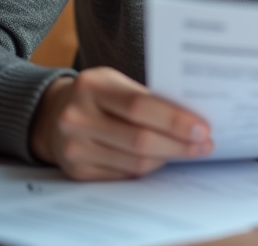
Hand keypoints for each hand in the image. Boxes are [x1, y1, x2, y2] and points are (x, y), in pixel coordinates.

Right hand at [30, 67, 212, 179]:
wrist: (52, 115)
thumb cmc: (96, 95)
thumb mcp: (115, 83)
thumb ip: (146, 97)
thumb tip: (192, 118)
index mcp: (91, 86)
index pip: (140, 106)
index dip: (175, 120)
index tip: (203, 127)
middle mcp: (77, 118)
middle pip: (140, 140)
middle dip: (179, 144)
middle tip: (205, 144)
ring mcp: (74, 148)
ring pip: (135, 162)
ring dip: (168, 158)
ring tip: (190, 151)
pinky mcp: (77, 172)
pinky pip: (124, 175)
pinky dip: (148, 168)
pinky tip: (162, 159)